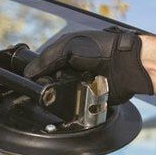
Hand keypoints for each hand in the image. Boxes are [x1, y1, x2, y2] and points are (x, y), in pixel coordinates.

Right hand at [24, 28, 152, 104]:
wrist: (126, 64)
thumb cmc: (101, 49)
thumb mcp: (68, 46)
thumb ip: (47, 58)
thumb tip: (29, 72)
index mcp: (68, 54)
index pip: (46, 66)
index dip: (37, 73)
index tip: (30, 81)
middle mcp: (75, 70)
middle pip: (53, 83)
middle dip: (49, 87)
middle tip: (45, 89)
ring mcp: (83, 85)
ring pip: (64, 97)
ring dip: (61, 98)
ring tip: (62, 95)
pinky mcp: (92, 99)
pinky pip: (78, 108)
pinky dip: (74, 107)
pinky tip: (73, 103)